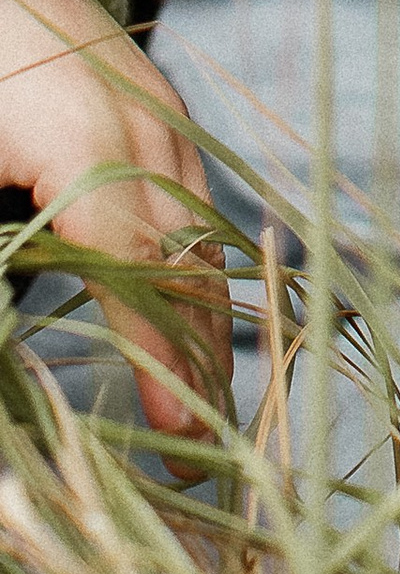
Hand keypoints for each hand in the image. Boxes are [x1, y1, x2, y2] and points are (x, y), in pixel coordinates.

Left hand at [0, 0, 230, 437]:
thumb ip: (4, 256)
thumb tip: (11, 323)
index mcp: (85, 143)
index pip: (133, 266)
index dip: (155, 352)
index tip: (176, 432)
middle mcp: (144, 131)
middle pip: (185, 259)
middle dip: (194, 358)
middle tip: (196, 456)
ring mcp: (164, 119)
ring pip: (202, 235)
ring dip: (206, 322)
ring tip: (202, 413)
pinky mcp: (165, 117)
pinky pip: (198, 207)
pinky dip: (200, 271)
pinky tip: (197, 327)